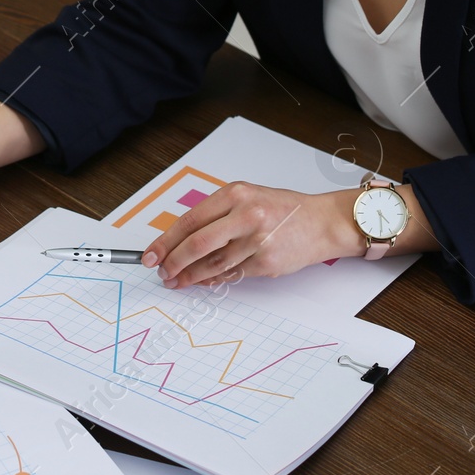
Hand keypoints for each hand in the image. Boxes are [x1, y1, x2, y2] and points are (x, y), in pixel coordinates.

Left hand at [141, 182, 364, 289]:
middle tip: (160, 271)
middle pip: (197, 244)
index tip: (152, 254)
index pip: (191, 220)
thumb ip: (218, 214)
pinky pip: (231, 275)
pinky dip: (212, 279)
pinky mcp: (266, 263)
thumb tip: (181, 239)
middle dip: (173, 261)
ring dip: (189, 276)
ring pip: (212, 264)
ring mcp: (257, 240)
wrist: (321, 223)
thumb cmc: (283, 210)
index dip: (167, 241)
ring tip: (176, 280)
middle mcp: (246, 215)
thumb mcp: (248, 198)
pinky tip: (201, 281)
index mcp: (236, 194)